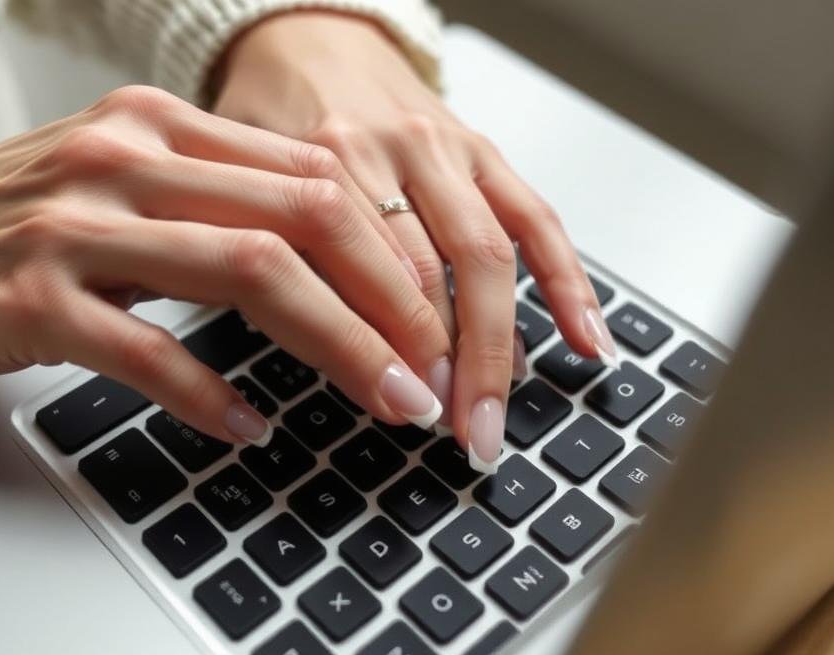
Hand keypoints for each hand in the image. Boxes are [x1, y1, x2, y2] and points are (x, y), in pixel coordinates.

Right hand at [0, 86, 452, 443]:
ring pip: (250, 274)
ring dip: (338, 347)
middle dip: (391, 303)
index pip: (314, 180)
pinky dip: (210, 395)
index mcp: (156, 128)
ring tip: (386, 403)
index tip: (434, 324)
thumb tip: (321, 269)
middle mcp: (123, 158)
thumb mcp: (111, 199)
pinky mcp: (25, 299)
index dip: (392, 257)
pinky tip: (249, 430)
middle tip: (434, 373)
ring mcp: (73, 224)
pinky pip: (146, 349)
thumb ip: (206, 213)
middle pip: (305, 217)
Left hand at [215, 12, 618, 469]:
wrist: (304, 41)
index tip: (406, 410)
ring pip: (486, 254)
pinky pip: (535, 217)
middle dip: (453, 364)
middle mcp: (387, 151)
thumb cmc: (268, 121)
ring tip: (498, 412)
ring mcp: (443, 149)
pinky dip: (567, 282)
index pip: (367, 276)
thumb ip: (283, 260)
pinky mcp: (482, 148)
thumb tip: (336, 364)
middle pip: (432, 273)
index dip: (392, 351)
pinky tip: (586, 339)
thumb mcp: (247, 187)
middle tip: (462, 434)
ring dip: (498, 345)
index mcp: (319, 162)